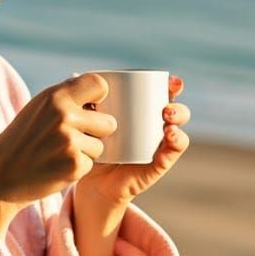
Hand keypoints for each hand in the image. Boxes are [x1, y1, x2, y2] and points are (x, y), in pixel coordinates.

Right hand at [0, 72, 133, 215]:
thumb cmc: (20, 141)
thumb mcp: (37, 109)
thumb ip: (65, 99)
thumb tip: (100, 92)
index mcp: (55, 96)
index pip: (99, 85)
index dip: (100, 98)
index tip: (92, 107)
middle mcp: (64, 116)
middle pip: (109, 121)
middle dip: (97, 132)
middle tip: (74, 138)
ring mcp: (70, 141)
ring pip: (100, 145)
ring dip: (86, 152)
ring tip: (59, 154)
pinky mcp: (74, 165)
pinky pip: (91, 164)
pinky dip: (77, 168)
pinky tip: (56, 167)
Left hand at [77, 75, 190, 207]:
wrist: (90, 180)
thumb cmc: (91, 144)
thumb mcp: (89, 120)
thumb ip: (85, 100)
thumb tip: (76, 75)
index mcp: (142, 111)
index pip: (162, 94)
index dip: (172, 84)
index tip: (170, 80)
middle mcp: (154, 126)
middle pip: (175, 109)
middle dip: (176, 104)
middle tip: (165, 106)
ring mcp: (158, 145)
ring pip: (178, 129)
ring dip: (179, 120)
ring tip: (167, 120)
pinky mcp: (157, 164)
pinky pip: (172, 153)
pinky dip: (176, 143)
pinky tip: (170, 137)